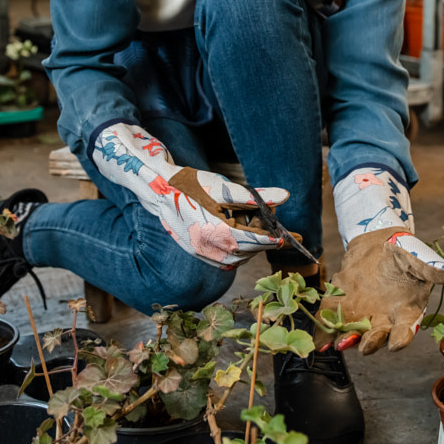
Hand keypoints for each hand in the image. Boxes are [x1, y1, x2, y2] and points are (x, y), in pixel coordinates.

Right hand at [92, 124, 288, 267]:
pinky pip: (221, 259)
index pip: (248, 241)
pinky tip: (242, 237)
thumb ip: (254, 196)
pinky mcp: (194, 251)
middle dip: (262, 244)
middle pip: (243, 252)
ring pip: (233, 258)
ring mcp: (197, 251)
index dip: (269, 240)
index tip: (285, 237)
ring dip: (250, 248)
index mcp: (210, 229)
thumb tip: (284, 197)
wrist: (158, 189)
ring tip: (259, 231)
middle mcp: (203, 245)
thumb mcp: (223, 186)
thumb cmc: (190, 184)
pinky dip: (236, 252)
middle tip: (279, 233)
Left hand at [318, 227, 443, 353]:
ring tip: (339, 343)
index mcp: (405, 312)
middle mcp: (383, 320)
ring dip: (346, 340)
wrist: (379, 243)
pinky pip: (333, 319)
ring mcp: (362, 314)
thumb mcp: (419, 259)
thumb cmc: (404, 254)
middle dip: (370, 344)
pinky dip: (326, 329)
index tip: (396, 342)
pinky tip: (320, 339)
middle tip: (363, 346)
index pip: (405, 332)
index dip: (401, 339)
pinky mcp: (342, 303)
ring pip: (353, 333)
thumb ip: (432, 270)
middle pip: (377, 339)